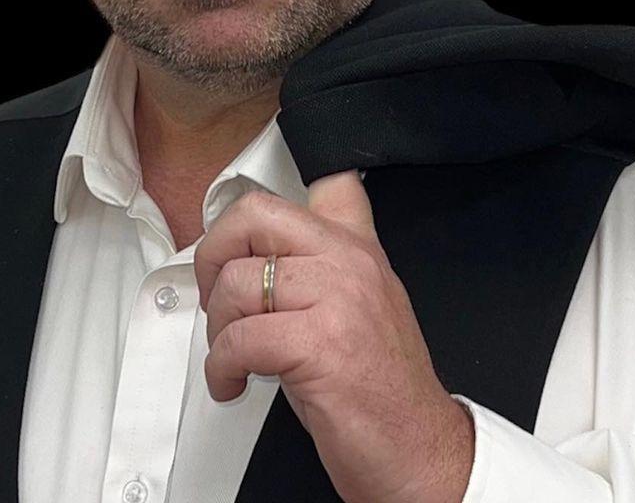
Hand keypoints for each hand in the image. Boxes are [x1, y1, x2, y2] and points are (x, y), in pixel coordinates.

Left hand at [194, 169, 474, 502]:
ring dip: (216, 327)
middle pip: (255, 216)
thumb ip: (321, 265)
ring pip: (237, 283)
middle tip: (214, 293)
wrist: (420, 451)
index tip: (244, 229)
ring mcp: (338, 299)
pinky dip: (221, 368)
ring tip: (231, 354)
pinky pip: (239, 340)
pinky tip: (233, 382)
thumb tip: (259, 251)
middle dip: (214, 254)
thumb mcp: (358, 306)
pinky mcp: (321, 346)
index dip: (284, 193)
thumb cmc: (382, 389)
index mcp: (359, 248)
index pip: (327, 184)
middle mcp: (350, 262)